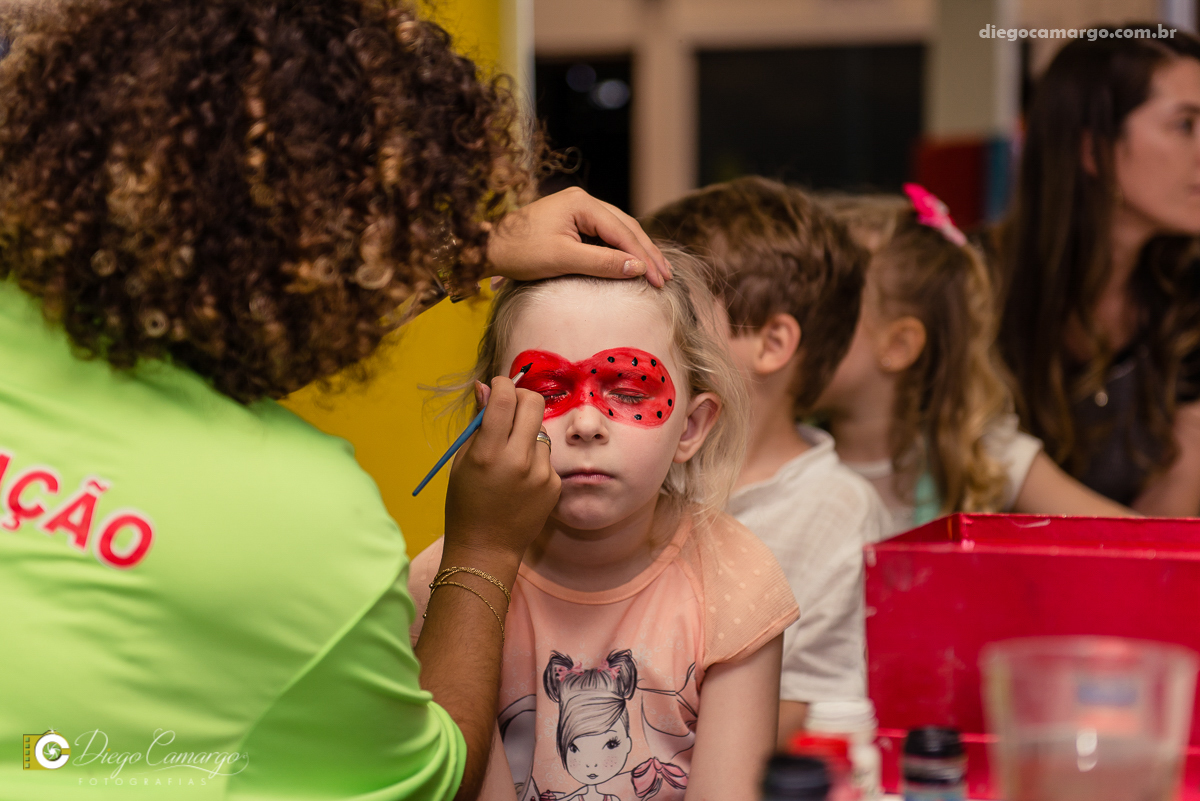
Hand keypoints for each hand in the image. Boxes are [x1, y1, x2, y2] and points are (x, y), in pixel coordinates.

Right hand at [444, 376, 560, 562]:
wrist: (487, 548)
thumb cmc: (466, 503)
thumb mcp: (462, 461)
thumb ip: (478, 423)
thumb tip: (485, 387)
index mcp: (488, 453)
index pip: (504, 400)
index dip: (501, 384)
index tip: (498, 385)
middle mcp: (518, 460)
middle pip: (534, 403)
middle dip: (522, 397)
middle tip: (512, 405)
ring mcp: (540, 474)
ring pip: (540, 431)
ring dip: (526, 433)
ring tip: (510, 457)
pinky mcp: (554, 485)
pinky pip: (546, 456)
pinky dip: (533, 459)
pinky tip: (520, 480)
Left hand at [485, 187, 671, 286]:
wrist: (487, 249)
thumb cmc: (519, 253)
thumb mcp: (562, 259)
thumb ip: (602, 262)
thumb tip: (637, 267)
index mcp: (581, 203)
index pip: (622, 231)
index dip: (642, 256)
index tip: (658, 279)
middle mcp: (582, 201)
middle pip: (625, 226)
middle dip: (647, 252)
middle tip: (666, 276)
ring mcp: (578, 209)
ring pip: (618, 229)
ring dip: (637, 250)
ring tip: (657, 271)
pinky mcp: (572, 222)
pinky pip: (605, 234)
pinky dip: (622, 249)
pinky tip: (633, 262)